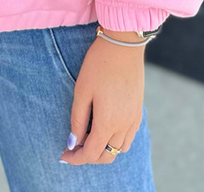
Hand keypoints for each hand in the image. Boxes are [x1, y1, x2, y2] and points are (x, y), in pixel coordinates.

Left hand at [59, 28, 145, 164]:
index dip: (76, 158)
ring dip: (104, 150)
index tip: (64, 155)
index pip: (92, 153)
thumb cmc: (99, 65)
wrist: (123, 45)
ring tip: (88, 138)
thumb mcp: (82, 91)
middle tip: (74, 148)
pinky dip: (116, 140)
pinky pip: (129, 136)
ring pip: (120, 148)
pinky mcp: (138, 110)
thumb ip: (77, 120)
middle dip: (89, 157)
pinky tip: (105, 127)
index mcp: (108, 122)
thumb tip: (73, 142)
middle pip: (107, 155)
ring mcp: (134, 118)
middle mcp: (124, 125)